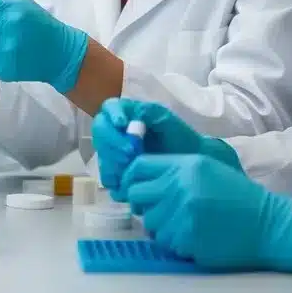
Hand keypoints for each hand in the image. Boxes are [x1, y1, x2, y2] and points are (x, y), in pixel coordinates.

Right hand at [92, 99, 242, 198]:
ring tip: (130, 171)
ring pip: (102, 155)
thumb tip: (131, 112)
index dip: (111, 116)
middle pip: (100, 132)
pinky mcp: (117, 173)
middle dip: (112, 143)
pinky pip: (107, 177)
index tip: (122, 125)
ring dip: (112, 163)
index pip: (109, 108)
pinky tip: (127, 184)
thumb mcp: (167, 120)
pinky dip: (115, 181)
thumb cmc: (180, 138)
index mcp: (126, 114)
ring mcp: (115, 153)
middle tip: (130, 154)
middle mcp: (116, 132)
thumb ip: (149, 112)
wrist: (191, 164)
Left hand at [122, 154, 291, 272]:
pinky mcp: (186, 238)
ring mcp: (181, 213)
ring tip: (182, 224)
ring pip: (148, 221)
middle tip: (156, 209)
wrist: (269, 224)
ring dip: (159, 225)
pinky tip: (193, 236)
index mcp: (185, 165)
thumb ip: (174, 170)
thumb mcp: (207, 169)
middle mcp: (179, 186)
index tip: (133, 187)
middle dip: (141, 203)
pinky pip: (164, 241)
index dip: (131, 177)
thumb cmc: (238, 196)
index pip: (139, 166)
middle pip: (136, 194)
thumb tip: (138, 179)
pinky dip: (174, 241)